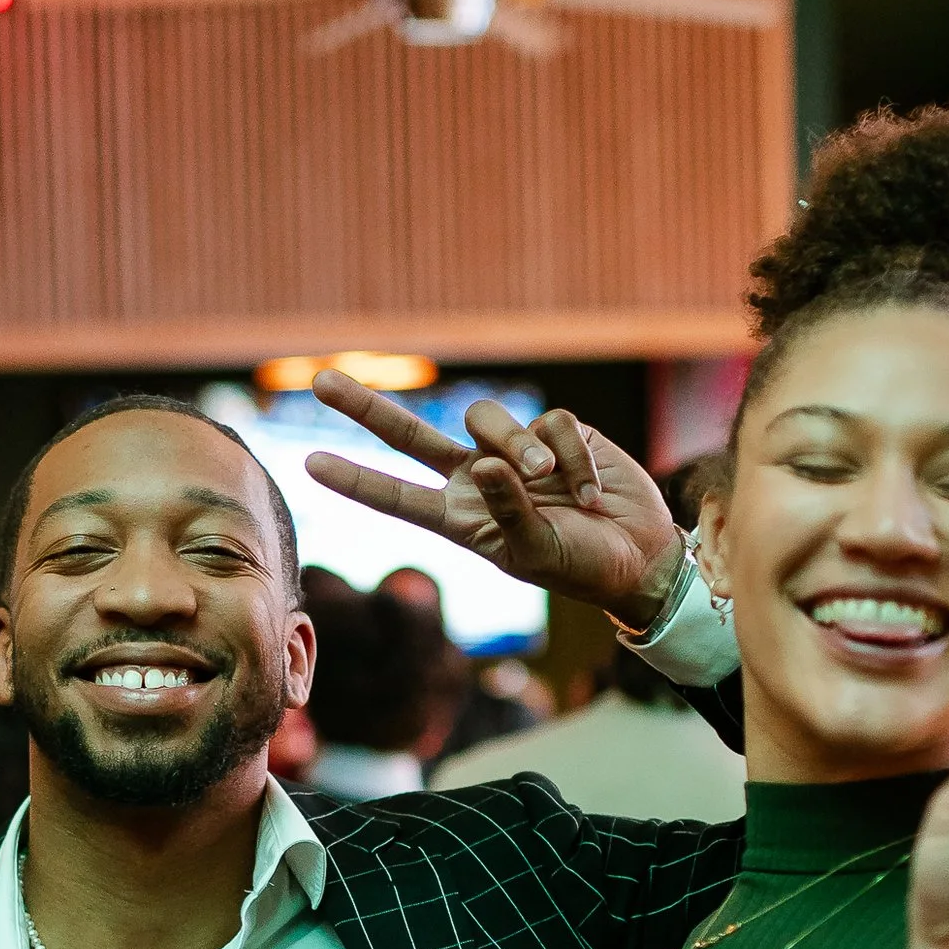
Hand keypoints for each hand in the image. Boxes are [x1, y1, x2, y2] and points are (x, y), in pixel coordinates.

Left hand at [301, 371, 686, 625]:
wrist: (638, 555)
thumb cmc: (581, 566)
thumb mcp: (538, 553)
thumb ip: (509, 512)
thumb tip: (487, 465)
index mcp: (461, 519)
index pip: (398, 497)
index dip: (357, 480)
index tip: (310, 465)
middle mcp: (477, 480)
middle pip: (410, 436)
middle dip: (367, 409)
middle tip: (320, 382)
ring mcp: (513, 453)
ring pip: (489, 420)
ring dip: (520, 447)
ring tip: (553, 483)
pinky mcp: (556, 432)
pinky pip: (552, 424)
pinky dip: (572, 455)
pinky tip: (589, 489)